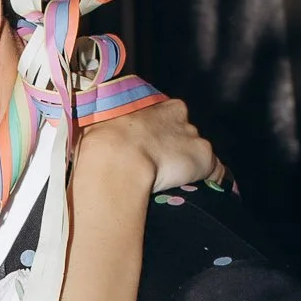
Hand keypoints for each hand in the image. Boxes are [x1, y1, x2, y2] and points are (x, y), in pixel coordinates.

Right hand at [84, 95, 221, 194]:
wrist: (115, 160)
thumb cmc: (98, 143)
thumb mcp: (95, 125)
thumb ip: (101, 127)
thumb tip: (84, 132)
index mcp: (156, 105)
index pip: (165, 118)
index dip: (157, 136)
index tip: (147, 151)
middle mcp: (180, 116)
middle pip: (183, 134)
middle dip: (174, 149)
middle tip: (156, 170)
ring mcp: (194, 138)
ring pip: (197, 153)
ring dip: (187, 168)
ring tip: (170, 187)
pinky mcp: (205, 160)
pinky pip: (216, 173)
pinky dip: (211, 183)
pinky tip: (201, 196)